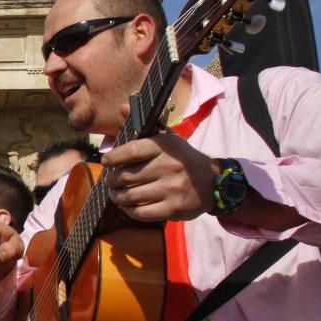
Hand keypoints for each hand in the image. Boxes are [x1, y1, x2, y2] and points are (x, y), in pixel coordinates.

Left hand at [102, 131, 217, 221]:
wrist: (214, 182)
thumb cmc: (183, 159)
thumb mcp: (168, 139)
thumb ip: (143, 127)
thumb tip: (122, 107)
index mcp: (166, 147)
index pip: (132, 150)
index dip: (113, 157)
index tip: (105, 161)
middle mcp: (169, 166)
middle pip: (126, 176)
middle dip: (112, 180)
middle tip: (110, 181)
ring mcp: (172, 189)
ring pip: (130, 196)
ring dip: (117, 197)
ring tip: (116, 194)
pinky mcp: (174, 208)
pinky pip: (141, 213)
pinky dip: (129, 210)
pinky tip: (128, 206)